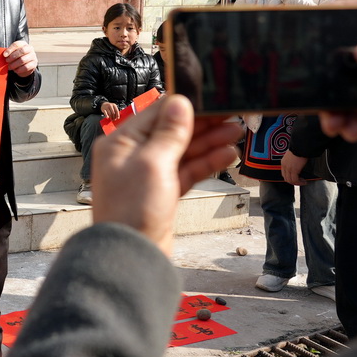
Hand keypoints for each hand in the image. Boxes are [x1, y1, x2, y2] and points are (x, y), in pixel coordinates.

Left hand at [2, 40, 37, 78]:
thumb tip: (3, 56)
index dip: (10, 49)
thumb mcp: (12, 53)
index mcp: (23, 44)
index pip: (17, 44)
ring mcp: (33, 56)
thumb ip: (8, 53)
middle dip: (12, 57)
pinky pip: (26, 67)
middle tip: (7, 61)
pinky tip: (15, 70)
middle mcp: (30, 49)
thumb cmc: (17, 57)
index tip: (4, 55)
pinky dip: (19, 69)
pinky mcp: (34, 64)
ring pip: (23, 60)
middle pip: (21, 51)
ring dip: (14, 64)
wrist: (25, 65)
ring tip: (9, 67)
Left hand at [91, 95, 243, 254]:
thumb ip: (169, 133)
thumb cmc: (131, 212)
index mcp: (121, 142)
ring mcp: (148, 175)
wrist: (132, 256)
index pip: (156, 113)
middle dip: (203, 124)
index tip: (213, 100)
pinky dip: (206, 163)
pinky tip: (227, 155)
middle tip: (232, 116)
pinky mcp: (162, 192)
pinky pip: (187, 171)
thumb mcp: (153, 164)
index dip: (186, 106)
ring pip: (183, 151)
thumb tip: (180, 103)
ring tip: (236, 133)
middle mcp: (132, 155)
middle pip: (172, 131)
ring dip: (210, 142)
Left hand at [280, 150, 307, 185]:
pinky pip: (295, 180)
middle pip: (286, 178)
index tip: (295, 178)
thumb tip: (297, 165)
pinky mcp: (294, 170)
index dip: (289, 178)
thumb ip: (292, 161)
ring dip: (297, 183)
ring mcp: (288, 169)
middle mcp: (284, 166)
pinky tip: (304, 181)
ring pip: (290, 181)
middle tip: (299, 182)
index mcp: (283, 162)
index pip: (284, 174)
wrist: (300, 147)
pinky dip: (299, 182)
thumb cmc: (298, 149)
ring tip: (302, 182)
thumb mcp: (292, 156)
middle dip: (293, 182)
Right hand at [317, 0, 356, 140]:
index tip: (312, 28)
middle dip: (324, 81)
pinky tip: (350, 131)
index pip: (354, 13)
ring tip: (335, 125)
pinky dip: (348, 123)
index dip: (330, 17)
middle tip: (317, 96)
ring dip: (334, 108)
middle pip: (340, 59)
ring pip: (343, 90)